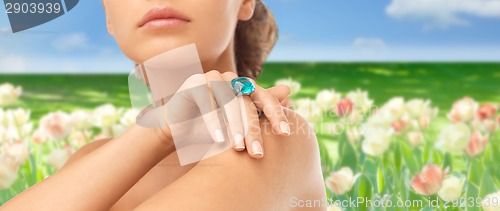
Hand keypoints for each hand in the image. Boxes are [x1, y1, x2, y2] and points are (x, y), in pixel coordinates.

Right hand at [145, 70, 290, 159]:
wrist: (178, 126)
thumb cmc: (213, 125)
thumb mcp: (239, 121)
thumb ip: (262, 107)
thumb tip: (290, 92)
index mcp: (244, 85)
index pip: (265, 98)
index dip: (276, 114)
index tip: (286, 134)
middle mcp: (230, 78)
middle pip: (247, 104)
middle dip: (253, 130)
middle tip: (258, 154)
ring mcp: (212, 77)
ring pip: (228, 103)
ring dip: (234, 127)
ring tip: (239, 148)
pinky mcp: (194, 83)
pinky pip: (206, 102)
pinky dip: (213, 122)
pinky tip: (219, 140)